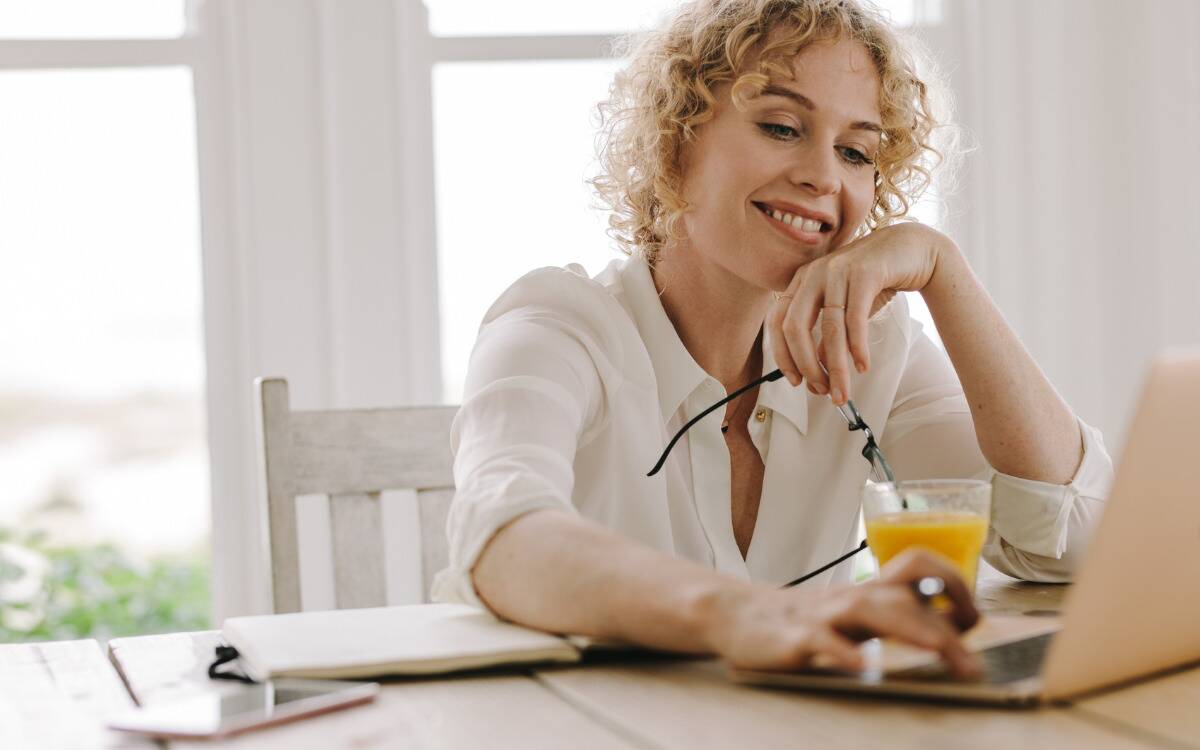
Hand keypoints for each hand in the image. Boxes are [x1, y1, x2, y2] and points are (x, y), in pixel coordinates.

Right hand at [702, 548, 980, 676]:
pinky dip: (844, 652)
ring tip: (940, 654)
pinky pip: (822, 640)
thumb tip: (950, 634)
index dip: (953, 585)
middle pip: (905, 597)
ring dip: (912, 630)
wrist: (737, 616)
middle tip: (971, 667)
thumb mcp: (852, 615)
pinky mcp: (794, 637)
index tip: (971, 620)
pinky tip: (862, 667)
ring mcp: (823, 615)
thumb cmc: (804, 620)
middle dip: (945, 628)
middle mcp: (851, 597)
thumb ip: (891, 617)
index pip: (919, 566)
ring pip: (871, 610)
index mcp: (869, 590)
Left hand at [766, 222, 951, 404]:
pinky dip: (858, 348)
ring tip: (842, 391)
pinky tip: (862, 366)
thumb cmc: (874, 281)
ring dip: (835, 366)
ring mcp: (837, 270)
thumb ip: (826, 336)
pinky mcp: (864, 272)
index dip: (782, 355)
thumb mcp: (844, 308)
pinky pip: (855, 318)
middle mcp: (814, 273)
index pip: (777, 322)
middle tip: (821, 391)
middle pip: (795, 326)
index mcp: (801, 281)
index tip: (795, 381)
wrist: (913, 248)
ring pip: (829, 328)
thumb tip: (816, 371)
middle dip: (806, 365)